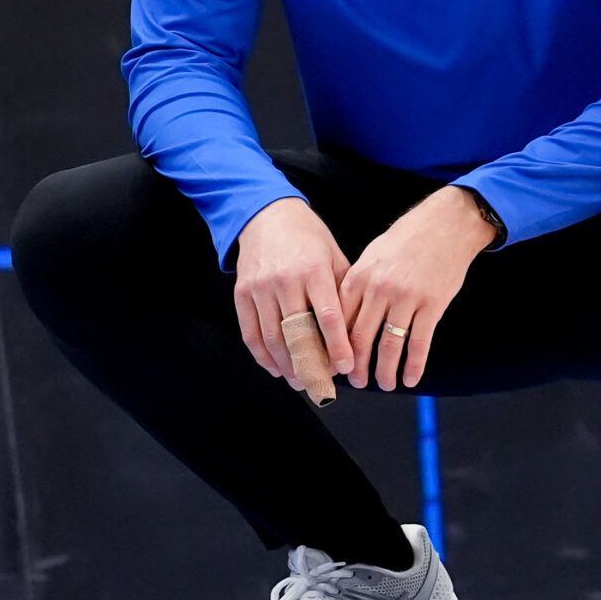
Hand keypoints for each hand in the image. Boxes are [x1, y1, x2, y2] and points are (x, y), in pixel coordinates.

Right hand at [234, 198, 353, 388]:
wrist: (266, 214)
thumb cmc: (307, 236)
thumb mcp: (333, 254)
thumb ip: (344, 289)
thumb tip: (358, 328)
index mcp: (313, 270)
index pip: (327, 317)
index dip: (337, 346)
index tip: (346, 368)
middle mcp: (285, 280)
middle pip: (298, 333)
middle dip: (311, 364)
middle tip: (322, 385)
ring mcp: (260, 287)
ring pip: (273, 338)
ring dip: (287, 365)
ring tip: (300, 381)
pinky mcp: (242, 293)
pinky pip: (250, 332)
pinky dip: (262, 355)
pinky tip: (275, 368)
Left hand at [342, 187, 495, 391]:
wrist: (445, 224)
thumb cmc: (406, 240)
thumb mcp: (372, 256)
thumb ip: (357, 285)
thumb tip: (344, 319)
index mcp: (360, 277)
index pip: (340, 320)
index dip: (335, 346)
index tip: (333, 363)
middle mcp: (379, 289)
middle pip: (361, 337)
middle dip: (356, 366)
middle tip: (355, 382)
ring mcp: (406, 298)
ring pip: (389, 344)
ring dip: (384, 371)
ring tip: (384, 384)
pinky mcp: (432, 305)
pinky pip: (419, 342)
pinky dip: (414, 365)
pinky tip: (411, 379)